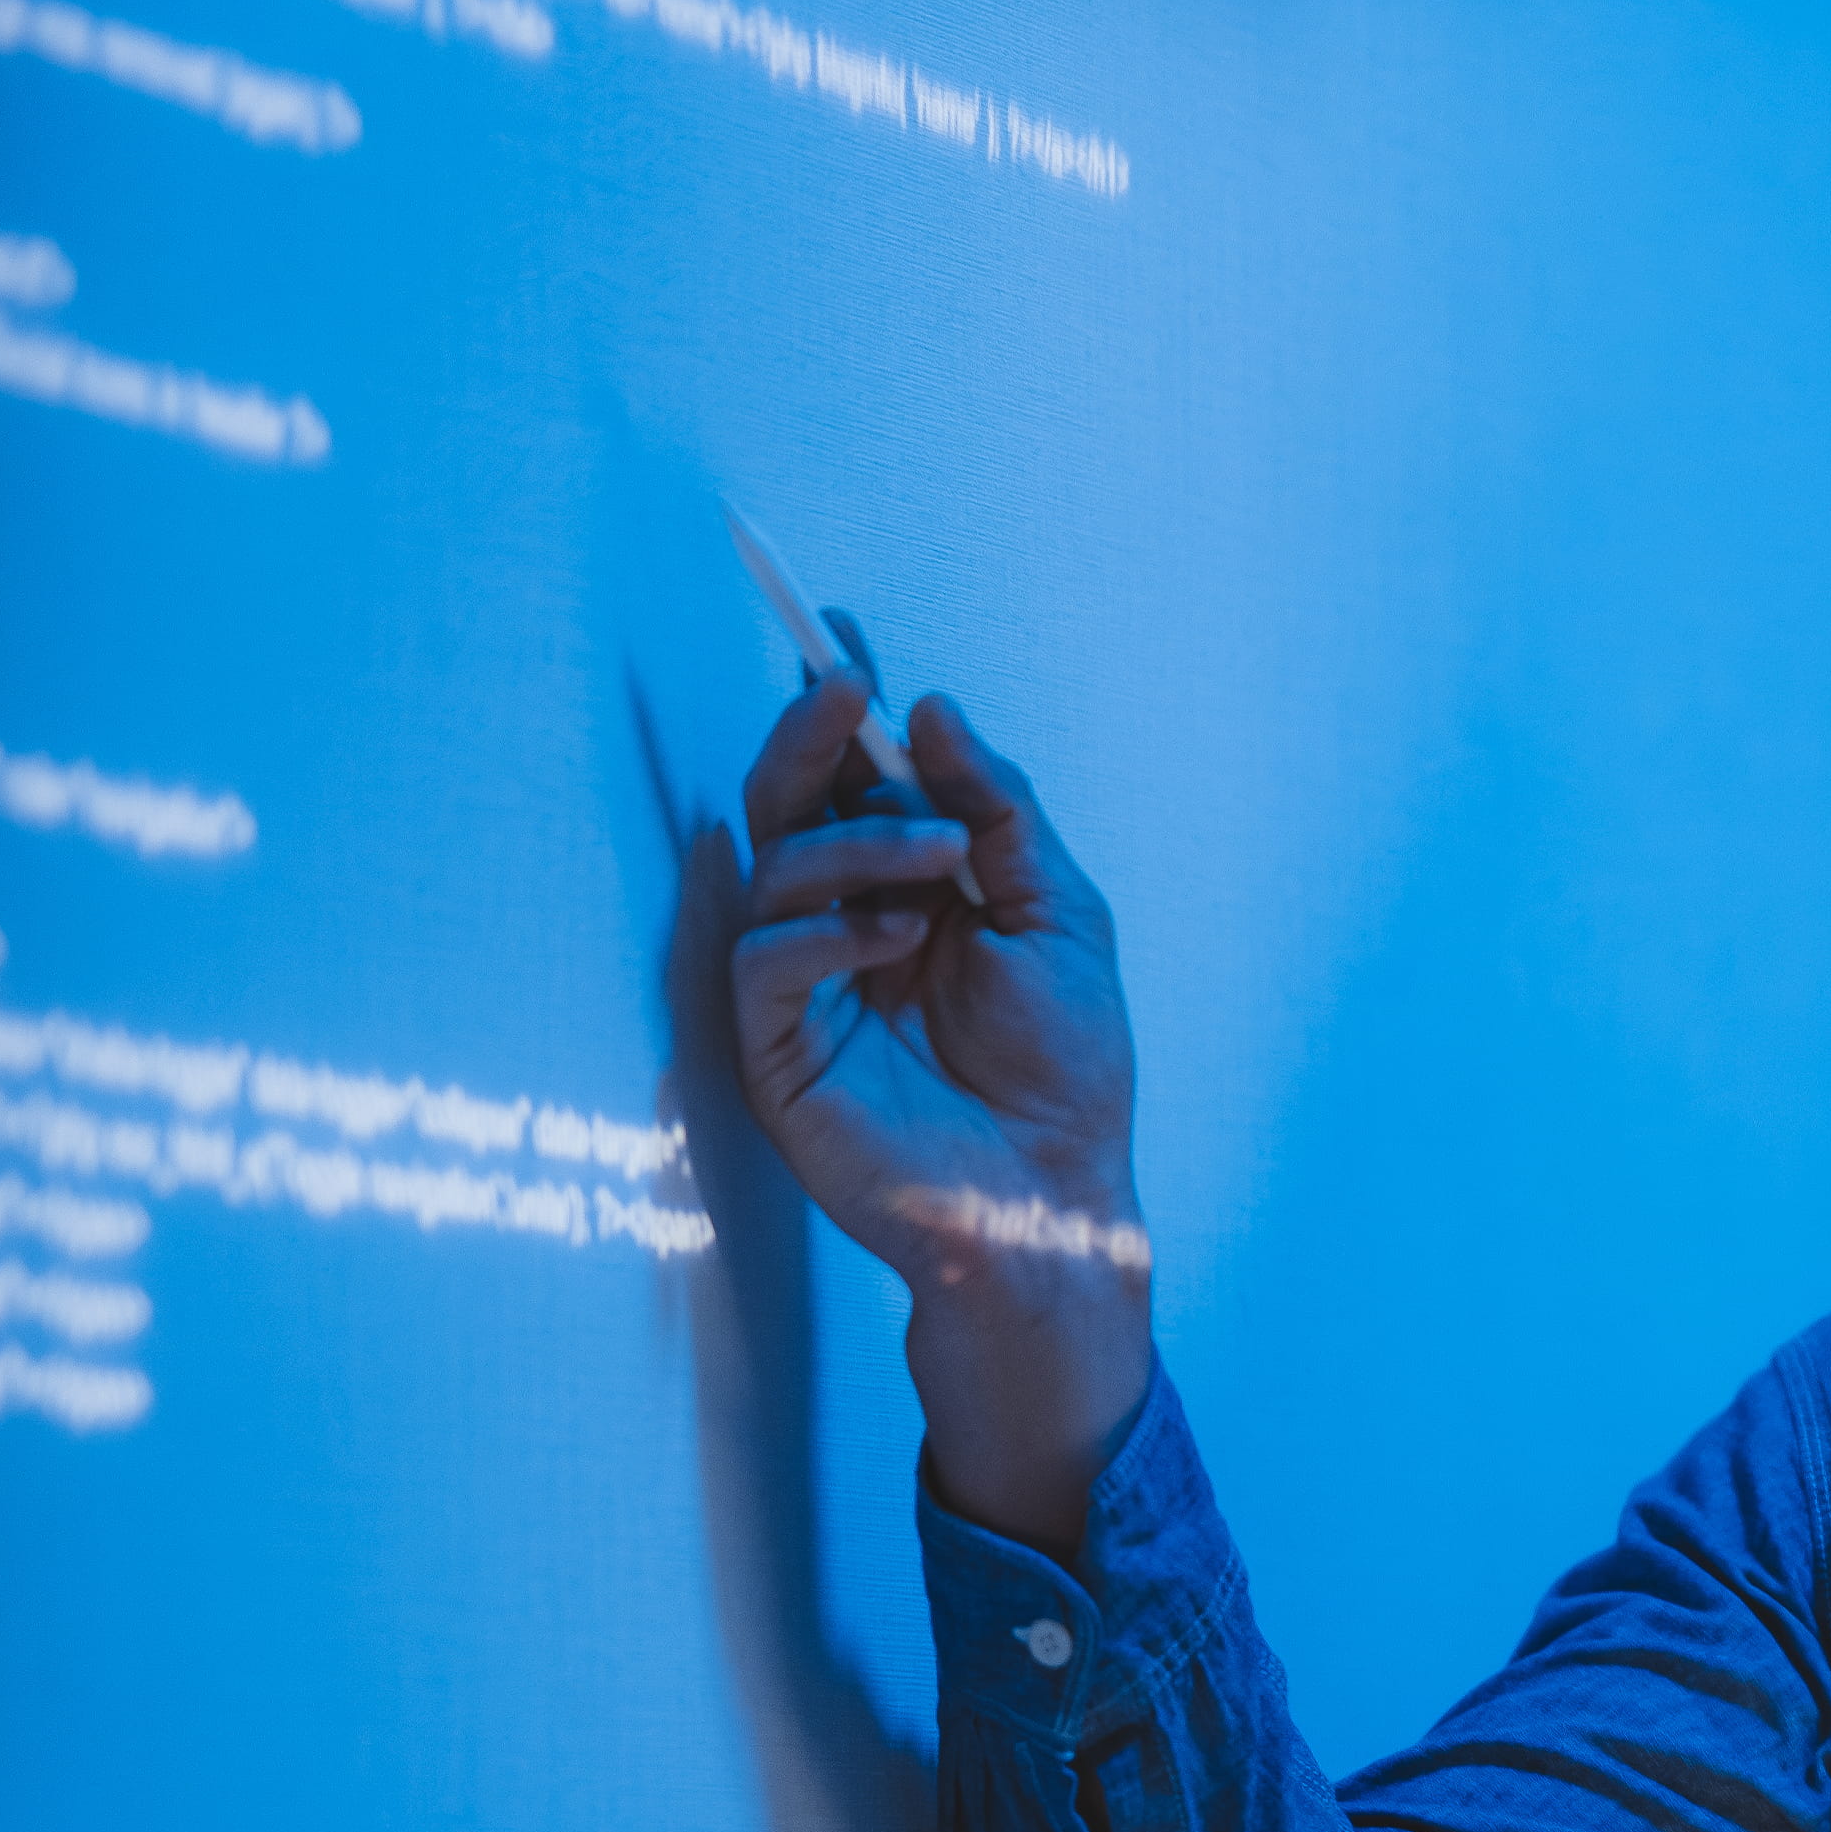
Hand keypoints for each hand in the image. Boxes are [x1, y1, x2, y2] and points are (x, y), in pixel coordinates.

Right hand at [732, 674, 1150, 1551]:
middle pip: (788, 805)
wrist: (1056, 1196)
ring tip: (943, 859)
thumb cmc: (1066, 1070)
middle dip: (810, 736)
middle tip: (844, 688)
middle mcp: (846, 926)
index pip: (855, 780)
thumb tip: (929, 710)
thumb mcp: (1058, 912)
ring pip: (774, 867)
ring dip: (858, 841)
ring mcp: (806, 988)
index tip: (843, 635)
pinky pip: (764, 958)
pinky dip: (827, 927)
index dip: (843, 710)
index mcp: (911, 889)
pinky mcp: (778, 1051)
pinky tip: (897, 935)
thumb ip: (998, 809)